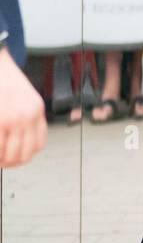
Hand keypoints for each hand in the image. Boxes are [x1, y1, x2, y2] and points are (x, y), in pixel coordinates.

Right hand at [0, 49, 46, 167]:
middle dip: (11, 163)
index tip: (16, 158)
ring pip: (10, 155)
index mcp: (36, 110)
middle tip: (1, 162)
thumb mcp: (23, 97)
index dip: (26, 156)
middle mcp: (28, 115)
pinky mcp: (0, 121)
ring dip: (1, 161)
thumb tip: (19, 142)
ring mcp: (14, 119)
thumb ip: (26, 117)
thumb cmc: (4, 80)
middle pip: (25, 154)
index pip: (38, 144)